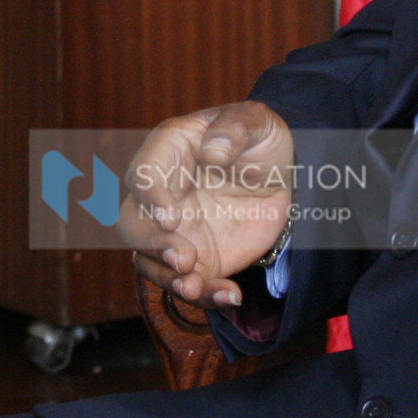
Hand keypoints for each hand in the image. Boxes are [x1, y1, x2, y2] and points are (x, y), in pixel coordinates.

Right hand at [117, 101, 294, 309]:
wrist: (284, 176)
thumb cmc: (259, 138)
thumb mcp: (256, 121)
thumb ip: (234, 128)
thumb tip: (213, 151)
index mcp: (168, 152)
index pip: (143, 174)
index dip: (150, 198)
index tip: (170, 217)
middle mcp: (162, 195)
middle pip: (133, 223)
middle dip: (152, 244)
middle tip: (183, 257)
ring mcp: (175, 231)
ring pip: (150, 261)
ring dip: (167, 278)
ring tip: (195, 286)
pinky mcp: (197, 260)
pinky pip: (188, 284)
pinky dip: (204, 295)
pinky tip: (229, 294)